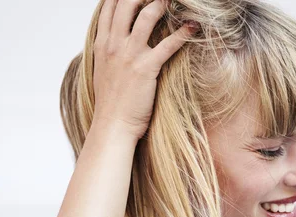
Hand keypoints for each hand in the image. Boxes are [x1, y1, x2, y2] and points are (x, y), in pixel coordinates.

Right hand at [91, 0, 199, 140]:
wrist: (113, 126)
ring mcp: (129, 55)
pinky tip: (193, 27)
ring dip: (162, 4)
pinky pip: (168, 44)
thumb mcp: (103, 71)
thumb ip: (109, 53)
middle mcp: (113, 45)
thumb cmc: (111, 103)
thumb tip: (117, 42)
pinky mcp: (146, 68)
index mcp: (102, 45)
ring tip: (173, 1)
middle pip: (126, 4)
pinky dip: (183, 33)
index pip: (108, 7)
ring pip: (146, 16)